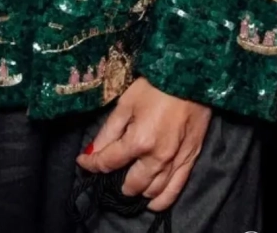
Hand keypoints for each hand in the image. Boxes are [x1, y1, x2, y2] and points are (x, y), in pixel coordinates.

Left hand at [76, 77, 211, 212]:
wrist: (193, 75)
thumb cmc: (157, 83)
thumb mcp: (127, 101)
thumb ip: (110, 129)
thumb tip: (93, 150)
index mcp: (138, 141)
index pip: (108, 162)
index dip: (91, 164)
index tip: (83, 162)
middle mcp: (156, 158)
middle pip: (131, 184)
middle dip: (117, 181)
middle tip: (111, 173)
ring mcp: (175, 161)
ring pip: (153, 191)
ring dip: (138, 191)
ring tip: (130, 185)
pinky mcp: (191, 159)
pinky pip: (175, 190)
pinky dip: (161, 199)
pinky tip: (152, 200)